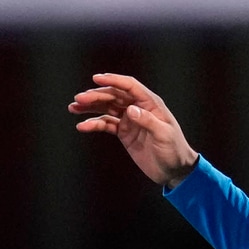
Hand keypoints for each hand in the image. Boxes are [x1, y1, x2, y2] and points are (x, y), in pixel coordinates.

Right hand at [69, 73, 199, 188]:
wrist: (174, 169)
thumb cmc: (174, 150)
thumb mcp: (164, 135)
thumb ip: (148, 121)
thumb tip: (130, 109)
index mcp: (150, 103)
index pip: (129, 86)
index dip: (113, 80)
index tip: (96, 79)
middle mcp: (138, 108)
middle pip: (114, 96)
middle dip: (95, 96)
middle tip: (78, 99)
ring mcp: (129, 119)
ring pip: (106, 108)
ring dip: (90, 107)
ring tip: (73, 108)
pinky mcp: (124, 132)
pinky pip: (106, 124)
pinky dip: (94, 124)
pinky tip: (82, 126)